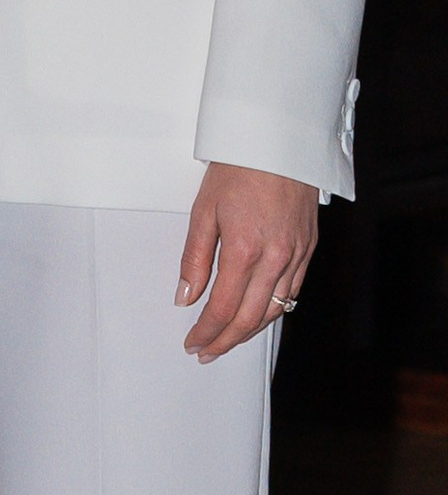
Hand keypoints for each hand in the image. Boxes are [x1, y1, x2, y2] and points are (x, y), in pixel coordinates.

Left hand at [178, 162, 315, 359]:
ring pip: (276, 309)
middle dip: (226, 341)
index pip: (223, 308)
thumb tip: (186, 297)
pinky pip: (293, 291)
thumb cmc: (239, 169)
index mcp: (244, 250)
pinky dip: (275, 310)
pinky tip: (259, 315)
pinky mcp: (309, 247)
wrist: (280, 142)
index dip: (206, 332)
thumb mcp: (203, 211)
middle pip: (252, 318)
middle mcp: (276, 258)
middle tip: (207, 352)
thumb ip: (194, 259)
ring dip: (250, 331)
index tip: (193, 343)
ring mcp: (296, 254)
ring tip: (228, 340)